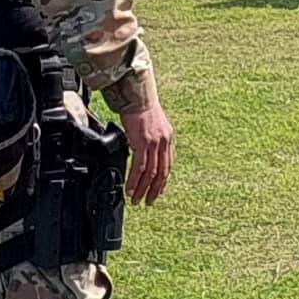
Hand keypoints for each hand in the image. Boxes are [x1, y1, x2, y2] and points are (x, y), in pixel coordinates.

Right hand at [117, 88, 175, 208]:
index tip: (157, 191)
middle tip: (148, 202)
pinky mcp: (142, 143)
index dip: (163, 181)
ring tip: (137, 200)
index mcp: (168, 138)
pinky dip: (135, 180)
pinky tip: (131, 189)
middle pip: (162, 173)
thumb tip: (143, 150)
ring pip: (151, 173)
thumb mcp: (153, 124)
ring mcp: (154, 143)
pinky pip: (140, 167)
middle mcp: (164, 142)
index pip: (168, 165)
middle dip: (154, 190)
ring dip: (143, 189)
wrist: (136, 95)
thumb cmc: (141, 107)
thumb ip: (152, 139)